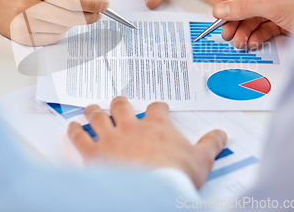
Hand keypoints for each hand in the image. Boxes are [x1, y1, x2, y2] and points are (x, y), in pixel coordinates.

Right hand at [0, 0, 108, 45]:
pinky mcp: (22, 38)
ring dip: (72, 21)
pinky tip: (51, 20)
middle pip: (70, 16)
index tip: (104, 2)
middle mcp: (26, 6)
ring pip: (63, 28)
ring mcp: (23, 25)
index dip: (92, 3)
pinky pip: (53, 37)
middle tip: (97, 10)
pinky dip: (59, 30)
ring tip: (64, 11)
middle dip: (89, 14)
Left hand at [67, 97, 227, 188]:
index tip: (158, 109)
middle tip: (118, 102)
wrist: (152, 191)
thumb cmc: (174, 175)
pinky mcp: (94, 153)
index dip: (157, 107)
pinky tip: (72, 127)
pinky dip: (74, 131)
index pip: (156, 108)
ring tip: (92, 108)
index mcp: (156, 126)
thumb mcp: (201, 160)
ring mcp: (111, 138)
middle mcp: (131, 127)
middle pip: (121, 105)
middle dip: (119, 103)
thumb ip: (211, 144)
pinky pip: (80, 137)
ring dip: (94, 111)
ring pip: (98, 116)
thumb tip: (221, 135)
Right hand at [214, 0, 293, 48]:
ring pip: (252, 17)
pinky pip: (262, 27)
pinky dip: (255, 36)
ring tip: (238, 42)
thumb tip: (221, 9)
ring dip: (243, 31)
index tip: (217, 12)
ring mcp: (279, 5)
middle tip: (225, 32)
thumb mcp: (275, 5)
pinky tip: (251, 43)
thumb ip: (245, 7)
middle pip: (244, 2)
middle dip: (234, 19)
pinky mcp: (282, 21)